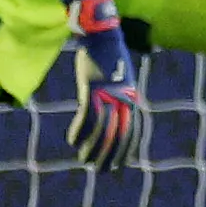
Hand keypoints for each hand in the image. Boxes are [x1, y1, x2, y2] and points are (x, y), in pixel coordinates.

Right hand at [64, 0, 145, 171]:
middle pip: (119, 134)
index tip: (120, 165)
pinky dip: (78, 131)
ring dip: (92, 148)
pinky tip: (72, 141)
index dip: (127, 150)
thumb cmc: (110, 58)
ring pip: (102, 129)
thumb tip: (114, 115)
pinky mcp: (92, 89)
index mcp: (132, 97)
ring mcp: (108, 94)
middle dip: (110, 155)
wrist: (103, 35)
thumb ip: (119, 97)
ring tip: (83, 159)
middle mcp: (124, 98)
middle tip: (101, 170)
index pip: (134, 131)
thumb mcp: (119, 80)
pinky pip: (86, 117)